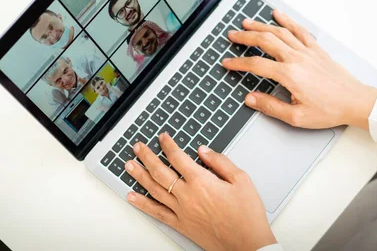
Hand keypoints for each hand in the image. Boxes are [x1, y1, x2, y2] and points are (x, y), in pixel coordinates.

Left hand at [125, 133, 276, 250]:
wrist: (247, 245)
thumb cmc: (247, 215)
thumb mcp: (241, 180)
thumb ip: (220, 162)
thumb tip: (203, 150)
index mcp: (202, 181)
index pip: (178, 157)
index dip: (168, 145)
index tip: (162, 137)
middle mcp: (187, 196)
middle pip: (160, 171)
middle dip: (147, 156)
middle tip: (138, 146)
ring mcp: (181, 211)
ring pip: (154, 190)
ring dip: (139, 175)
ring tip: (129, 165)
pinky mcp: (181, 225)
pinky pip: (156, 213)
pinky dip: (142, 204)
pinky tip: (132, 196)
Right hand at [222, 11, 376, 129]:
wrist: (356, 102)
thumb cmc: (330, 110)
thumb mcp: (297, 117)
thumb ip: (271, 106)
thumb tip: (250, 99)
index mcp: (289, 75)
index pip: (256, 65)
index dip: (238, 64)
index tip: (227, 63)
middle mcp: (296, 58)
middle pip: (265, 41)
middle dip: (245, 37)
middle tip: (232, 35)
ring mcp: (307, 52)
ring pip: (280, 32)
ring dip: (261, 26)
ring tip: (247, 23)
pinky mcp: (317, 50)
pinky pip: (299, 30)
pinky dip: (287, 21)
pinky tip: (278, 15)